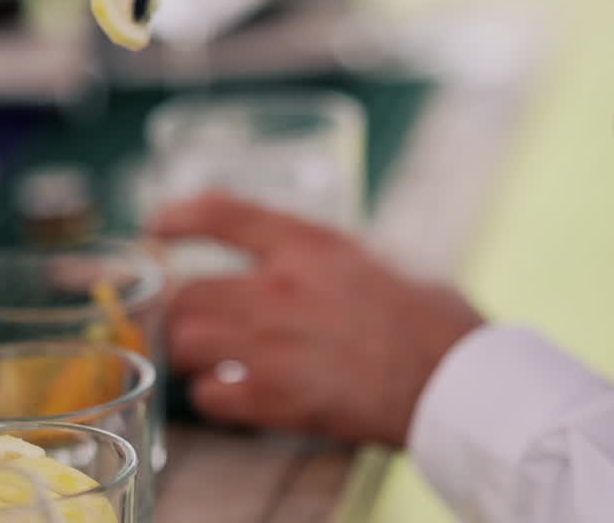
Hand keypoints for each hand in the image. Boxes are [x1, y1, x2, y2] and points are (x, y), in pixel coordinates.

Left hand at [150, 191, 484, 446]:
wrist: (454, 379)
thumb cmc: (430, 314)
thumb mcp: (375, 254)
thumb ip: (321, 250)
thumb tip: (290, 250)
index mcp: (307, 244)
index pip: (219, 214)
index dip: (178, 215)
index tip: (158, 223)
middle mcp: (278, 289)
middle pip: (186, 290)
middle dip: (180, 303)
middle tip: (189, 312)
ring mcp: (271, 347)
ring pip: (185, 341)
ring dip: (189, 348)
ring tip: (206, 355)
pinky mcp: (276, 400)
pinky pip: (208, 396)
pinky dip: (212, 394)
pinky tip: (230, 391)